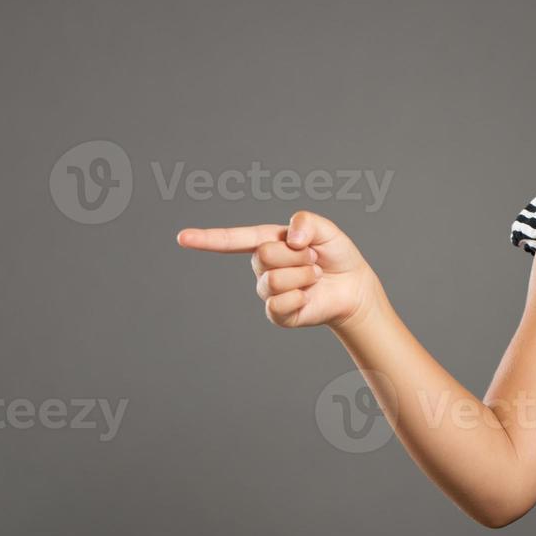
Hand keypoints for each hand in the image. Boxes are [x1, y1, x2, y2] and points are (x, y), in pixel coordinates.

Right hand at [176, 210, 382, 329]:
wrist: (354, 286)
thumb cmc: (336, 255)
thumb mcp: (326, 229)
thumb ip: (307, 221)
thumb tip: (292, 239)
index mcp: (268, 241)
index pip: (233, 240)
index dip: (207, 239)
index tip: (182, 238)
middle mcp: (263, 266)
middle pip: (263, 256)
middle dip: (296, 256)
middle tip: (313, 259)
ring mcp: (269, 291)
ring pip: (274, 280)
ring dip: (303, 275)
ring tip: (315, 275)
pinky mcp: (278, 314)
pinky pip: (278, 305)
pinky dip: (299, 298)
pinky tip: (308, 296)